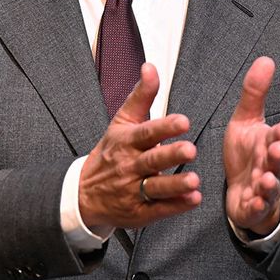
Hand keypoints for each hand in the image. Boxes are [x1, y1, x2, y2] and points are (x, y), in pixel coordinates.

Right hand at [78, 63, 200, 231]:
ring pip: (156, 188)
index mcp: (126, 142)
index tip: (183, 121)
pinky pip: (159, 209)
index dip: (164, 127)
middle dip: (170, 155)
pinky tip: (192, 200)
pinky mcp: (140, 212)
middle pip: (152, 160)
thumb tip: (150, 67)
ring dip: (175, 184)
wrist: (84, 193)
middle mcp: (130, 166)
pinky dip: (176, 206)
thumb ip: (141, 96)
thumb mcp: (121, 122)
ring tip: (194, 181)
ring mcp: (134, 190)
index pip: (145, 133)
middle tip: (190, 149)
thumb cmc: (111, 153)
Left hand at [223, 56, 279, 233]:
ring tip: (266, 180)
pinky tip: (251, 203)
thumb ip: (254, 93)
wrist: (241, 188)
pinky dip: (255, 206)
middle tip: (277, 149)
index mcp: (268, 144)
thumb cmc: (247, 153)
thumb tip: (266, 59)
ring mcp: (263, 188)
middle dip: (278, 156)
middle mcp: (270, 166)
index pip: (278, 138)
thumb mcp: (246, 121)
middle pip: (277, 162)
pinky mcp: (253, 206)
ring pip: (269, 186)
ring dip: (269, 183)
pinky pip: (256, 207)